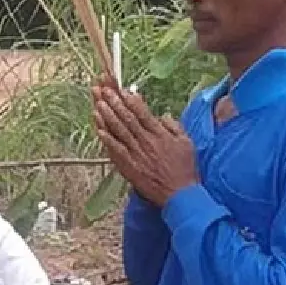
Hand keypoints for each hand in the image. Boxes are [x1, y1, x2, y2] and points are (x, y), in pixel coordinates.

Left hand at [92, 84, 198, 206]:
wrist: (180, 194)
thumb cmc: (184, 169)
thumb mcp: (186, 143)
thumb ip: (174, 127)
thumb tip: (162, 115)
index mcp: (160, 134)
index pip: (143, 113)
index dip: (131, 101)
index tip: (122, 90)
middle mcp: (147, 142)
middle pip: (128, 119)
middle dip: (115, 103)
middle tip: (104, 91)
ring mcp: (136, 154)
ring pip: (120, 132)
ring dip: (108, 117)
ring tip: (98, 103)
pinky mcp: (129, 167)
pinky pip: (116, 151)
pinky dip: (107, 139)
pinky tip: (99, 129)